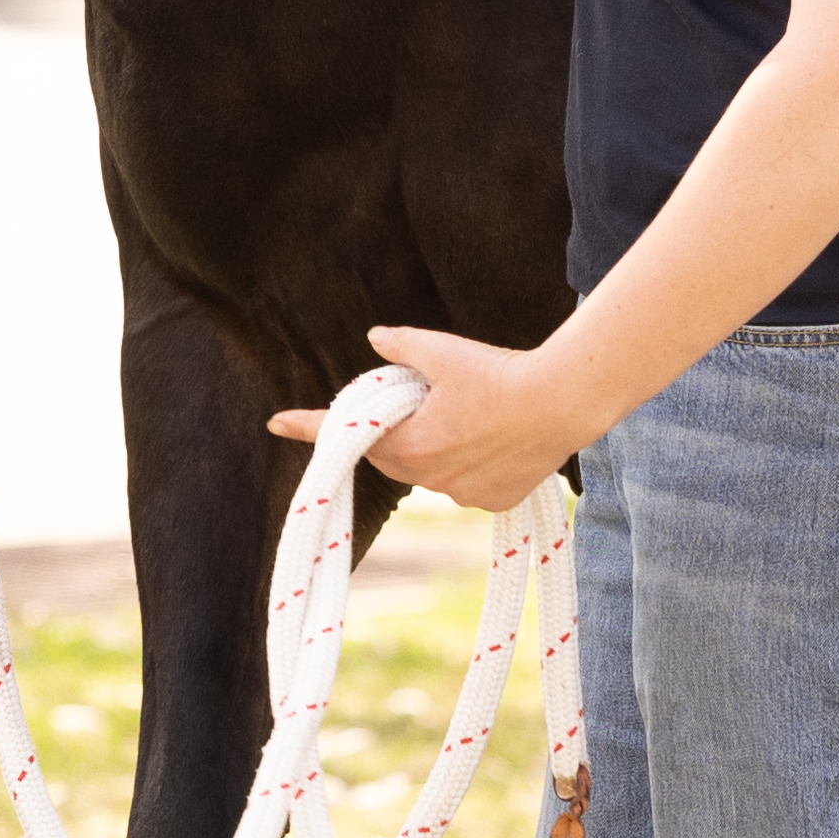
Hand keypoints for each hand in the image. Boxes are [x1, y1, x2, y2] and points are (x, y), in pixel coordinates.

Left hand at [289, 324, 588, 518]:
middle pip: (391, 455)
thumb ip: (401, 346)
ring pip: (432, 470)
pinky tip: (494, 440)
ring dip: (436, 447)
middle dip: (394, 431)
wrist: (563, 401)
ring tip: (472, 414)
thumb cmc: (500, 373)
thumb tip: (375, 338)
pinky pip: (467, 484)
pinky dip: (471, 464)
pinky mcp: (493, 500)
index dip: (308, 426)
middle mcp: (429, 477)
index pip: (345, 435)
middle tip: (421, 401)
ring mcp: (462, 493)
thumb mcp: (442, 350)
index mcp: (407, 444)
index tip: (275, 421)